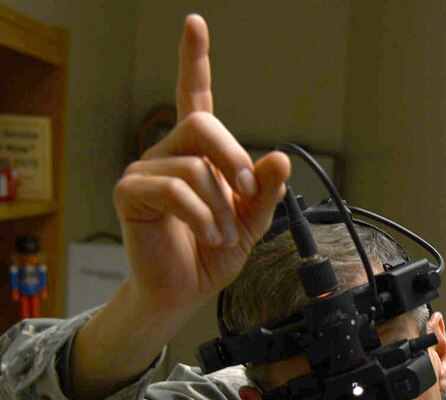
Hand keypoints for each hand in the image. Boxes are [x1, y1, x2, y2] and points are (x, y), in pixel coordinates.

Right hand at [113, 14, 289, 322]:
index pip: (193, 97)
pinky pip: (174, 189)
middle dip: (232, 156)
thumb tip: (280, 159)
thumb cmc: (210, 255)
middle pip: (200, 123)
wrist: (184, 292)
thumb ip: (264, 191)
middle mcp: (168, 155)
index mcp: (197, 155)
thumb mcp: (250, 222)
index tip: (196, 24)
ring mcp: (146, 172)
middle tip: (246, 189)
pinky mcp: (130, 194)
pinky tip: (208, 235)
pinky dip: (201, 215)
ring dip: (220, 206)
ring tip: (222, 235)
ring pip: (193, 165)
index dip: (193, 61)